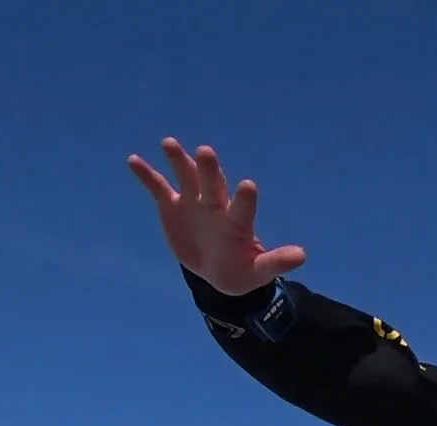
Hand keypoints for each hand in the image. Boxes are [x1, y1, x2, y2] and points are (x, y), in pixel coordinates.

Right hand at [125, 137, 306, 295]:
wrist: (218, 270)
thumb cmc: (242, 268)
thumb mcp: (259, 270)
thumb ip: (276, 261)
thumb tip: (302, 255)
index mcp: (237, 221)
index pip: (242, 207)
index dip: (245, 198)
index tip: (247, 185)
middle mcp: (216, 205)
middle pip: (213, 184)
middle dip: (210, 170)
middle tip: (206, 151)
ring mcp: (194, 203)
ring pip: (187, 177)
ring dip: (179, 161)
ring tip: (169, 143)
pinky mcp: (173, 207)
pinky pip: (159, 188)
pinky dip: (147, 175)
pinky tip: (134, 160)